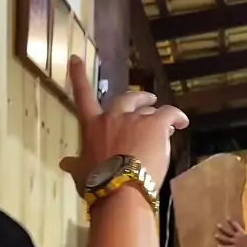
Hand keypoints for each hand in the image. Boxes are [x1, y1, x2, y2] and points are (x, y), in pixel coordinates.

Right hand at [61, 56, 188, 192]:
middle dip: (137, 98)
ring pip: (149, 108)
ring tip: (167, 120)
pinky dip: (177, 116)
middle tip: (148, 99)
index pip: (83, 97)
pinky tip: (182, 122)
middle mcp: (114, 117)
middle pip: (126, 99)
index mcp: (93, 126)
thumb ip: (76, 164)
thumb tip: (64, 163)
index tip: (76, 59)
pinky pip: (169, 113)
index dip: (79, 77)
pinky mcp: (156, 125)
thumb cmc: (97, 182)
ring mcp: (136, 119)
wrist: (120, 188)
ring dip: (156, 111)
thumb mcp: (82, 172)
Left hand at [215, 219, 246, 246]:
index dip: (232, 223)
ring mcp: (235, 242)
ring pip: (226, 239)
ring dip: (220, 237)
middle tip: (218, 225)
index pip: (237, 226)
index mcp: (243, 233)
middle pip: (229, 231)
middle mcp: (238, 236)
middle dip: (223, 228)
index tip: (228, 218)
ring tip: (215, 235)